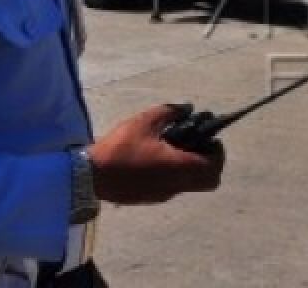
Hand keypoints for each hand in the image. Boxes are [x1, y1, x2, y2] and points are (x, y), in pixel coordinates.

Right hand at [87, 104, 224, 204]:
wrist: (90, 177)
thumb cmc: (120, 148)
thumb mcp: (145, 121)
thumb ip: (170, 112)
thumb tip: (188, 109)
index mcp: (178, 168)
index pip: (214, 167)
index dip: (217, 152)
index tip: (208, 138)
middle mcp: (175, 185)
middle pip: (209, 181)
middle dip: (209, 161)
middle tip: (196, 143)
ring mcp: (163, 195)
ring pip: (191, 184)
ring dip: (191, 166)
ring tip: (173, 146)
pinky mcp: (151, 198)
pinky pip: (174, 186)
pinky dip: (175, 173)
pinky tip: (157, 157)